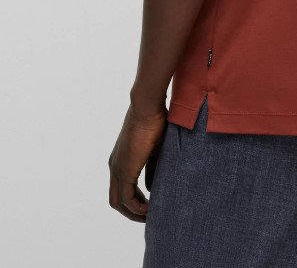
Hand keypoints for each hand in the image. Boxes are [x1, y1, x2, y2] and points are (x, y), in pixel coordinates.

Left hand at [108, 101, 166, 220]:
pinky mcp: (124, 170)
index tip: (150, 205)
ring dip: (134, 213)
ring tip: (151, 216)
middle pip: (116, 201)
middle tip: (149, 216)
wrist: (148, 107)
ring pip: (118, 203)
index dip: (135, 201)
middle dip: (132, 212)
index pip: (122, 189)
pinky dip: (137, 208)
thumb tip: (151, 188)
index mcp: (121, 160)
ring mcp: (117, 168)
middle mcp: (115, 166)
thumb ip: (152, 169)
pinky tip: (150, 209)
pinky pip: (126, 199)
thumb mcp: (155, 150)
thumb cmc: (155, 122)